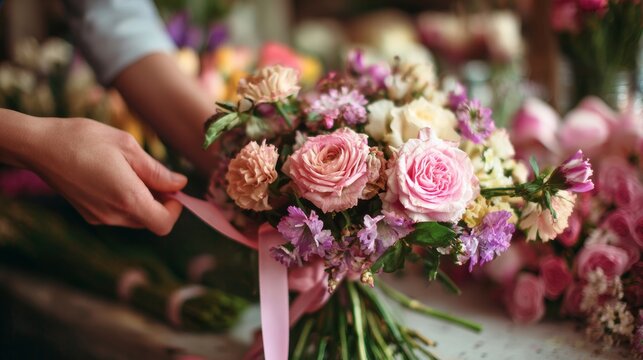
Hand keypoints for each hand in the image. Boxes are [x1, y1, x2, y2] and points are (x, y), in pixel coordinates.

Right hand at [28, 117, 186, 234]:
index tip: (173, 190)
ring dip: (142, 200)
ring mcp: (99, 217)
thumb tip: (179, 184)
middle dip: (159, 202)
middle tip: (152, 174)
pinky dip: (125, 200)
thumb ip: (157, 171)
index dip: (175, 210)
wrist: (39, 146)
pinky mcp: (89, 214)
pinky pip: (118, 214)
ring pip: (135, 218)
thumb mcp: (128, 147)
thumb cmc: (84, 140)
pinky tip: (113, 176)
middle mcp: (113, 215)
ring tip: (130, 171)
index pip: (163, 224)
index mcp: (128, 198)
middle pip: (150, 220)